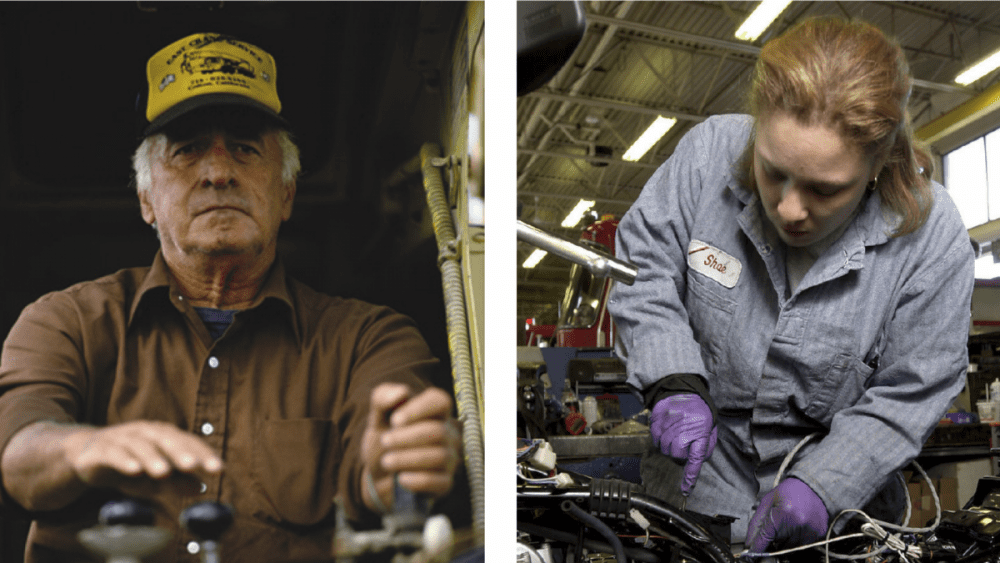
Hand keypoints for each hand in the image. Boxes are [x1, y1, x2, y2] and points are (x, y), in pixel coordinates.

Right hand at [64, 420, 222, 499]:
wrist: (86, 456)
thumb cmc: (129, 465)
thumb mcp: (154, 477)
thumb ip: (177, 482)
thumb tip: (202, 488)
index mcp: (164, 436)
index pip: (189, 442)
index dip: (204, 454)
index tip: (218, 470)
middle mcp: (146, 433)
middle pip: (166, 439)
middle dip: (181, 452)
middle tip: (193, 466)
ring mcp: (123, 438)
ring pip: (140, 445)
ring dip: (152, 458)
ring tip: (164, 473)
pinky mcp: (101, 449)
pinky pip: (113, 453)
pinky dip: (124, 460)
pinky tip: (134, 470)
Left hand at [361, 383, 461, 512]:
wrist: (378, 477)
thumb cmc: (383, 441)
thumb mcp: (376, 417)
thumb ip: (383, 398)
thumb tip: (401, 393)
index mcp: (435, 412)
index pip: (440, 401)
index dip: (419, 409)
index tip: (395, 420)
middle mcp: (448, 434)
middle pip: (438, 431)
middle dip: (407, 437)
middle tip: (384, 442)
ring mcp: (450, 459)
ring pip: (440, 456)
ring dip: (408, 459)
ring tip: (386, 461)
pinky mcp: (445, 483)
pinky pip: (440, 481)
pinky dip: (418, 480)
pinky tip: (400, 478)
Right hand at [649, 394, 716, 495]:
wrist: (682, 390)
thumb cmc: (699, 411)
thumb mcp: (710, 427)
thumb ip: (706, 445)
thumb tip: (697, 462)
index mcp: (701, 432)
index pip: (695, 459)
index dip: (690, 477)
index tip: (685, 490)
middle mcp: (684, 429)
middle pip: (676, 456)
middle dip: (679, 455)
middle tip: (684, 444)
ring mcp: (668, 424)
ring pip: (664, 449)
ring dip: (669, 447)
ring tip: (675, 435)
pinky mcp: (657, 421)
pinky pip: (655, 440)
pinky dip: (660, 439)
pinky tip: (667, 430)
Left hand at [746, 478, 828, 553]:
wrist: (813, 487)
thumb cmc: (788, 492)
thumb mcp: (767, 502)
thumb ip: (756, 523)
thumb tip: (749, 543)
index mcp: (783, 513)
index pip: (766, 537)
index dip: (757, 548)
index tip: (750, 555)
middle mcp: (798, 523)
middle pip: (778, 543)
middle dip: (775, 537)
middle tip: (779, 524)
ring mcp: (810, 530)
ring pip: (790, 547)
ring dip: (786, 539)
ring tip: (789, 523)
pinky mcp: (818, 534)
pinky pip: (802, 545)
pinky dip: (797, 539)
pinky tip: (799, 526)